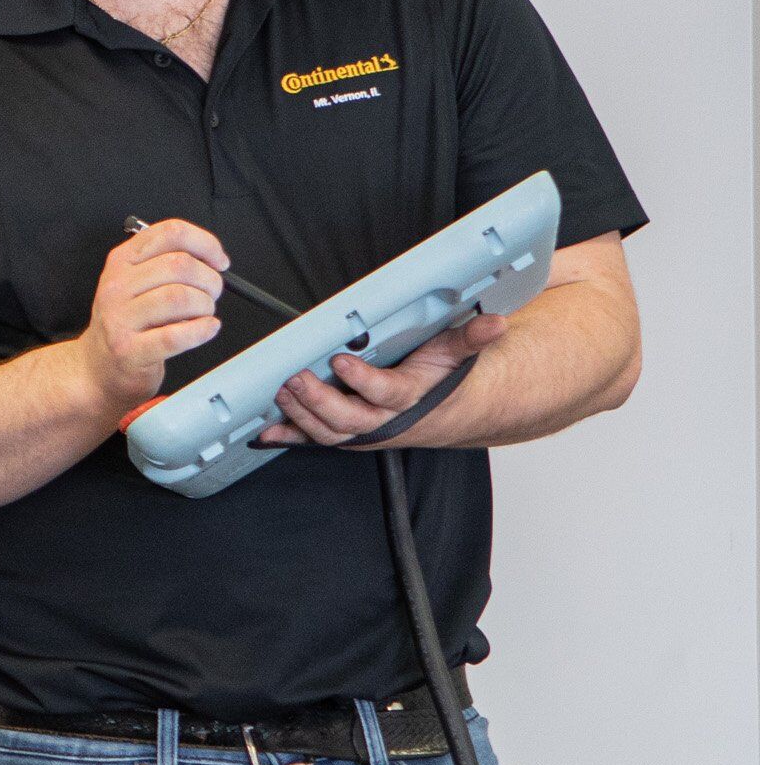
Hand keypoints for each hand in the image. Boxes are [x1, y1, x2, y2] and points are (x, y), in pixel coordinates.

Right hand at [68, 219, 225, 413]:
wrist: (97, 367)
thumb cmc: (126, 323)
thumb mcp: (136, 282)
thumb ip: (167, 262)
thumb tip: (213, 256)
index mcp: (122, 261)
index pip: (170, 233)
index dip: (205, 244)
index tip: (218, 260)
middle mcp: (118, 285)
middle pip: (179, 264)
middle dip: (209, 279)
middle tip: (211, 294)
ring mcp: (120, 318)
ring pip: (179, 297)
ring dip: (204, 306)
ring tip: (203, 314)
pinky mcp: (129, 350)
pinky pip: (175, 336)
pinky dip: (200, 331)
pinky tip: (206, 329)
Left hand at [259, 313, 505, 447]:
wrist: (446, 414)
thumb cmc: (442, 380)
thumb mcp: (455, 354)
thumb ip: (470, 339)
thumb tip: (496, 325)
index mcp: (408, 397)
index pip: (385, 392)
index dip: (362, 380)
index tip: (340, 361)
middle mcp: (384, 420)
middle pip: (349, 420)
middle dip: (319, 402)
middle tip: (296, 379)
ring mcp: (364, 431)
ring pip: (329, 433)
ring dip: (301, 415)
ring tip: (282, 392)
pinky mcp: (348, 434)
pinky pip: (316, 438)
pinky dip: (290, 435)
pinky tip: (267, 432)